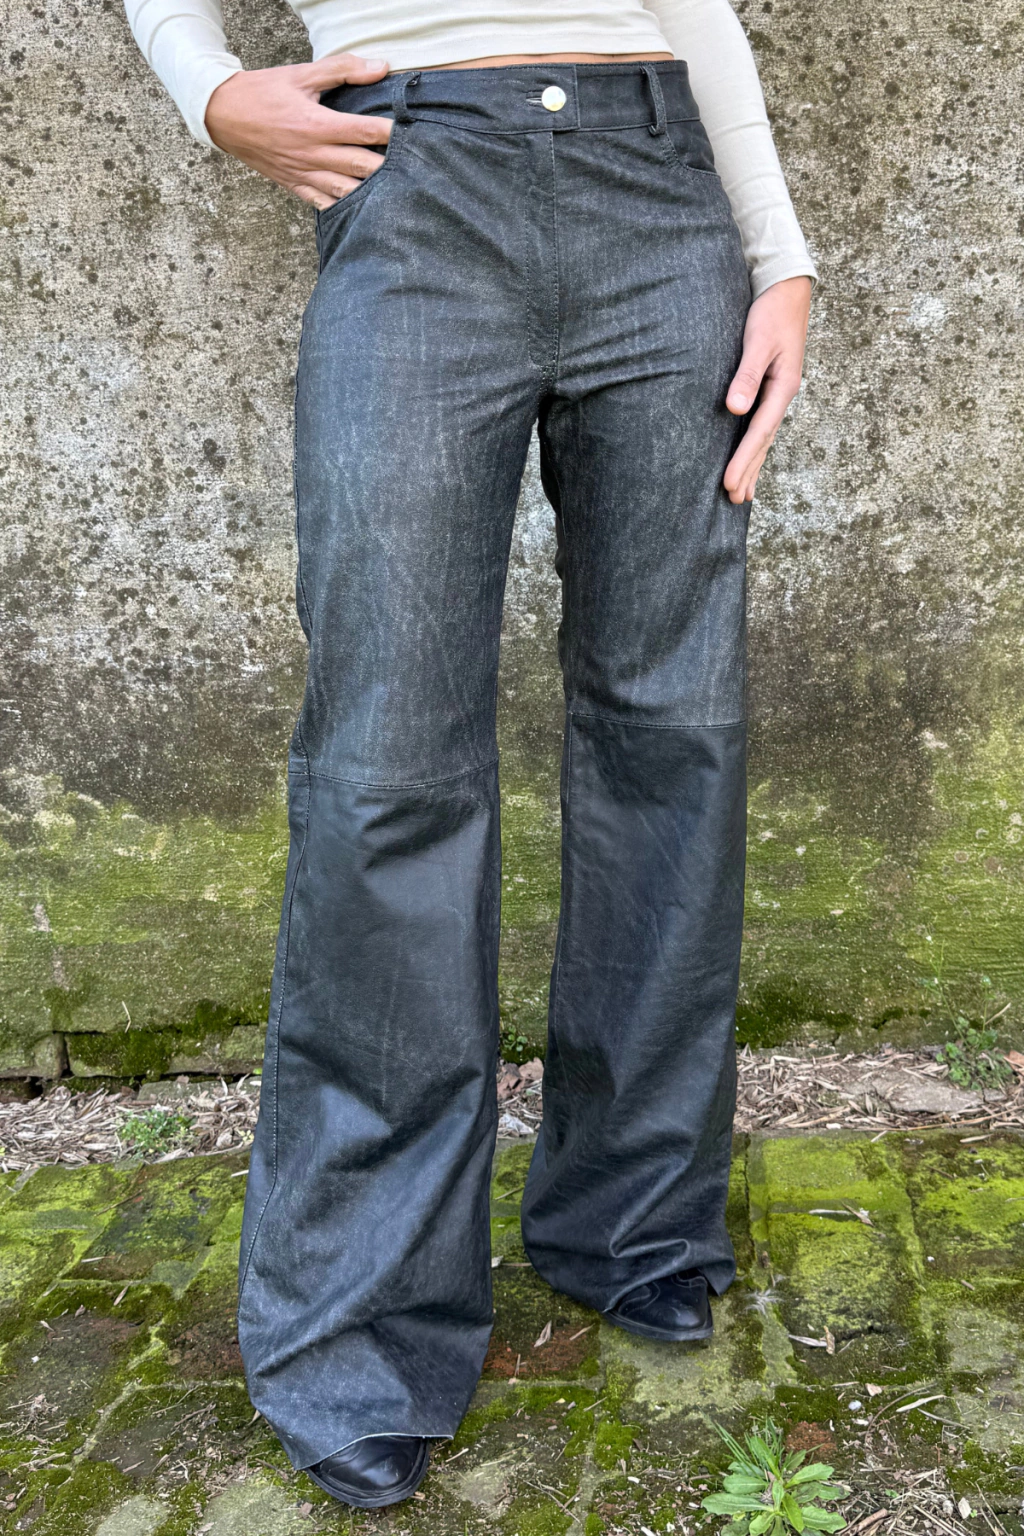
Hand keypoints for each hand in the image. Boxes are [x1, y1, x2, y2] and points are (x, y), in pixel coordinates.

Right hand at [205, 54, 392, 209]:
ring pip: (346, 191)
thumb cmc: (263, 92)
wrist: (223, 115)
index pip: (364, 131)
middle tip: (410, 167)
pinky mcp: (294, 185)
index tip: (409, 133)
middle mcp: (312, 153)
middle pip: (361, 166)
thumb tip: (380, 67)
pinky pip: (323, 204)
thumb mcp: (301, 74)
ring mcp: (303, 173)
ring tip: (393, 192)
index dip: (390, 133)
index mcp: (315, 123)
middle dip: (387, 167)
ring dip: (370, 193)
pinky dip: (343, 208)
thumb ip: (342, 69)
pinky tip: (362, 210)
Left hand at [723, 276, 811, 504]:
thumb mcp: (758, 340)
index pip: (760, 432)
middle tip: (733, 501)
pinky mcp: (770, 387)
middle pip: (763, 441)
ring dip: (753, 464)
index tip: (727, 483)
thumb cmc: (771, 312)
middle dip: (748, 471)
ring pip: (763, 437)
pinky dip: (754, 445)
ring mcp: (777, 392)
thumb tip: (735, 409)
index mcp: (783, 387)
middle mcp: (782, 394)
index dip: (743, 459)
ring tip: (742, 493)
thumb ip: (747, 374)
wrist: (786, 289)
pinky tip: (749, 458)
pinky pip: (761, 424)